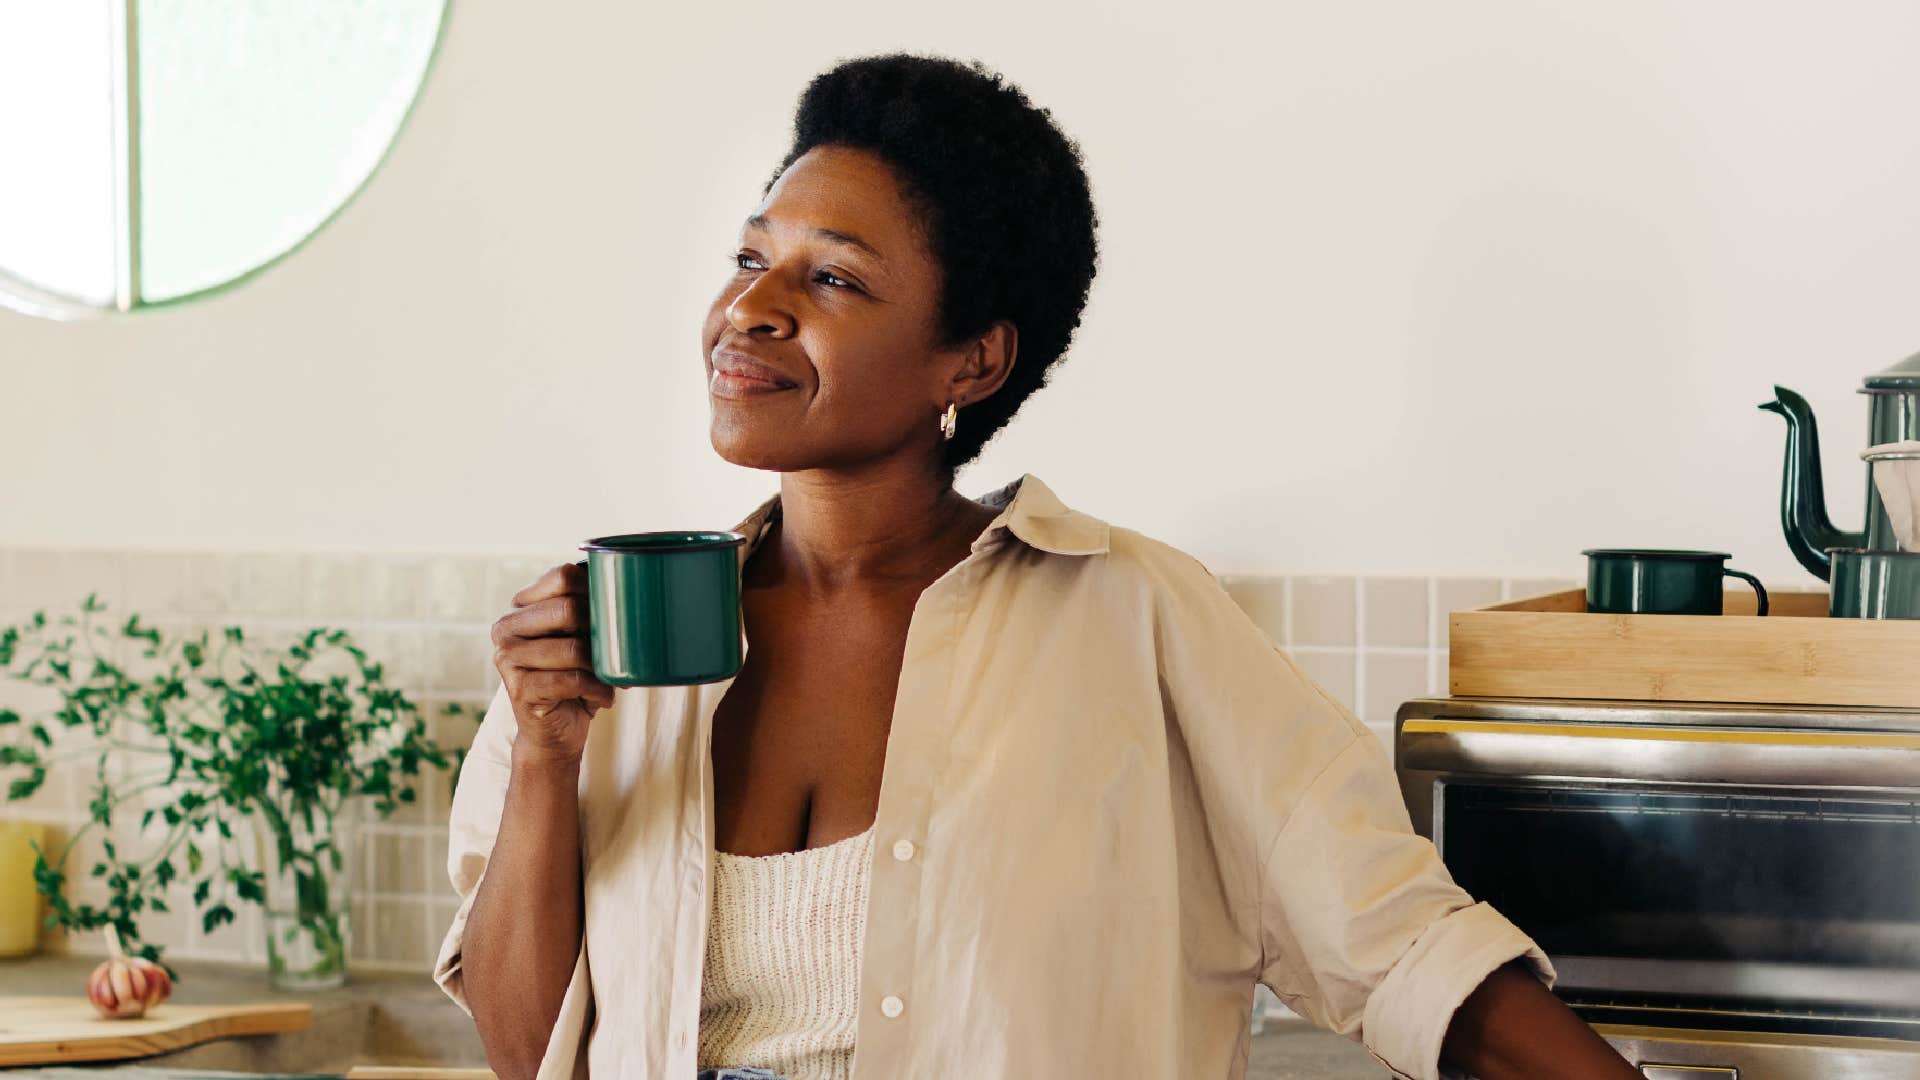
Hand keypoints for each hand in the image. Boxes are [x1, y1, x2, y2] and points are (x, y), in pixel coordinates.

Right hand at [491, 560, 612, 761]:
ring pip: (572, 649)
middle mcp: (507, 628)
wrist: (555, 732)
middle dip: (600, 630)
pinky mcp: (519, 689)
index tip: (617, 609)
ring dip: (602, 667)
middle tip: (616, 649)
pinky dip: (598, 690)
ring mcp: (508, 658)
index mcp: (522, 607)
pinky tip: (604, 697)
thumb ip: (591, 611)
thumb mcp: (583, 639)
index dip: (596, 589)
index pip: (562, 576)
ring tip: (611, 678)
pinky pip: (573, 680)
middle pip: (567, 608)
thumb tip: (628, 587)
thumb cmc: (575, 678)